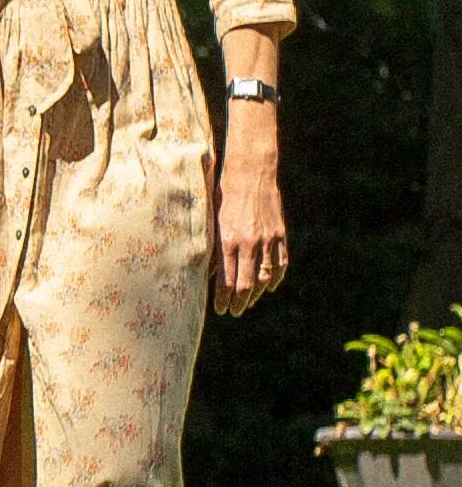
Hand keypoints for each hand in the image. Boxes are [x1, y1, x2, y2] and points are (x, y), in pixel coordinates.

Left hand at [215, 116, 287, 316]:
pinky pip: (281, 262)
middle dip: (239, 302)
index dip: (224, 299)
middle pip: (246, 284)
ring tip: (249, 303)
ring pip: (265, 276)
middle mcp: (248, 243)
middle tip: (234, 312)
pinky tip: (270, 286)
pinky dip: (276, 277)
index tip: (220, 310)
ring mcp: (267, 239)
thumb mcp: (210, 221)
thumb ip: (209, 247)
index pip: (226, 281)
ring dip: (258, 293)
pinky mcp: (280, 234)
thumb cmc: (222, 196)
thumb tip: (204, 272)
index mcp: (227, 241)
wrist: (250, 174)